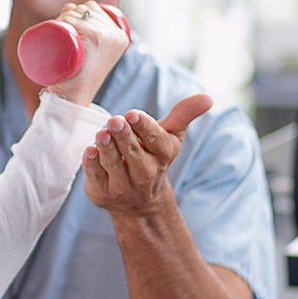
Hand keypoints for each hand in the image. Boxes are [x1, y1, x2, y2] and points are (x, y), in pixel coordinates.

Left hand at [47, 0, 129, 106]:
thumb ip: (90, 38)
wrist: (72, 101)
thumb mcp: (90, 56)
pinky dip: (67, 19)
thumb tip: (71, 9)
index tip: (62, 23)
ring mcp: (108, 36)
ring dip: (65, 15)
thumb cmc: (77, 79)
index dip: (75, 11)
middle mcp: (117, 35)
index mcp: (120, 36)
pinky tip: (63, 25)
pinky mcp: (97, 39)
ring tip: (58, 31)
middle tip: (56, 30)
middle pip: (86, 9)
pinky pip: (77, 21)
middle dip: (67, 13)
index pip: (94, 9)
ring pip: (79, 13)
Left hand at [82, 93, 212, 218]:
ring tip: (101, 134)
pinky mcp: (103, 192)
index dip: (143, 126)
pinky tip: (89, 151)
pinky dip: (92, 164)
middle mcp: (145, 171)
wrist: (140, 201)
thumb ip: (184, 114)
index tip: (133, 114)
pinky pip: (96, 176)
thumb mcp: (170, 135)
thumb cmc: (153, 156)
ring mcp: (123, 184)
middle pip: (132, 151)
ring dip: (106, 148)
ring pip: (113, 163)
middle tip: (115, 121)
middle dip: (123, 135)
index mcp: (163, 153)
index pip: (154, 138)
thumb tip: (208, 97)